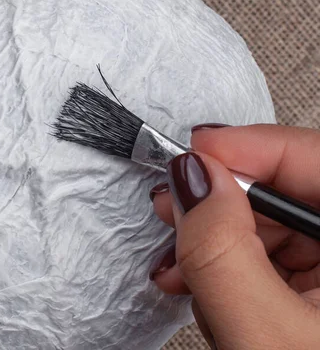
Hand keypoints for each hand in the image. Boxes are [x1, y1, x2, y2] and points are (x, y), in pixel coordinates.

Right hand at [149, 124, 319, 348]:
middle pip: (284, 190)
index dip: (248, 147)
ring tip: (178, 267)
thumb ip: (222, 249)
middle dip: (218, 203)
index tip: (191, 152)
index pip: (313, 159)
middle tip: (172, 206)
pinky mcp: (313, 292)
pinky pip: (263, 256)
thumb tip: (192, 177)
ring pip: (266, 225)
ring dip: (211, 242)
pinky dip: (223, 266)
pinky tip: (198, 284)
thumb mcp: (262, 331)